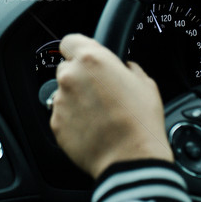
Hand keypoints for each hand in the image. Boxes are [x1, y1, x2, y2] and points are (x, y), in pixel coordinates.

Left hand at [49, 33, 173, 179]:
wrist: (131, 159)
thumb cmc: (140, 122)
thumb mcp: (145, 83)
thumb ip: (126, 68)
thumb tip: (123, 68)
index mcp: (91, 59)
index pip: (70, 41)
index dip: (79, 49)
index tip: (84, 57)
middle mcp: (70, 77)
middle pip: (66, 67)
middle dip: (79, 76)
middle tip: (99, 91)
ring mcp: (60, 101)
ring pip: (63, 92)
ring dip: (76, 98)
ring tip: (98, 113)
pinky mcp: (55, 123)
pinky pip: (62, 114)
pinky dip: (72, 118)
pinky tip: (92, 127)